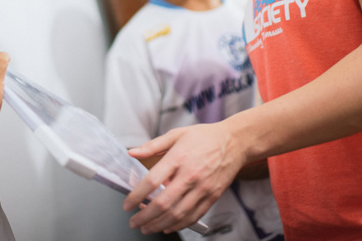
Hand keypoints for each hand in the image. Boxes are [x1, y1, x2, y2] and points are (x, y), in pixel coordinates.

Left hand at [123, 123, 244, 233]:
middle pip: (163, 203)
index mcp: (178, 158)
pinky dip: (178, 225)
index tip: (127, 204)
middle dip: (145, 216)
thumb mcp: (176, 134)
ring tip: (147, 228)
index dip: (136, 196)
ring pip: (178, 214)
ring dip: (159, 224)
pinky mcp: (212, 197)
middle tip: (134, 222)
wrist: (234, 142)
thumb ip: (152, 146)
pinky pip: (193, 216)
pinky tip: (167, 227)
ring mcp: (202, 189)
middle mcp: (190, 175)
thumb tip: (132, 153)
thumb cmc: (205, 137)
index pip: (152, 181)